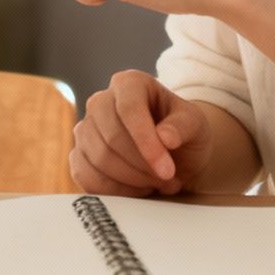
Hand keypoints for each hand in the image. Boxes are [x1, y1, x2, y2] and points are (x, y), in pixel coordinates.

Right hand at [73, 71, 215, 196]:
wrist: (173, 153)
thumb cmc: (182, 133)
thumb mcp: (195, 124)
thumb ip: (183, 126)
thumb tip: (165, 138)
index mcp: (129, 83)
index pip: (128, 108)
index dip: (146, 141)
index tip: (167, 169)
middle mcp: (100, 101)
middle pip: (111, 137)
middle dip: (142, 166)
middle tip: (169, 180)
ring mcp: (85, 128)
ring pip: (99, 159)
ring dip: (132, 180)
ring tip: (158, 183)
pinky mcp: (79, 155)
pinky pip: (87, 177)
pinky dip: (115, 191)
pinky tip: (138, 190)